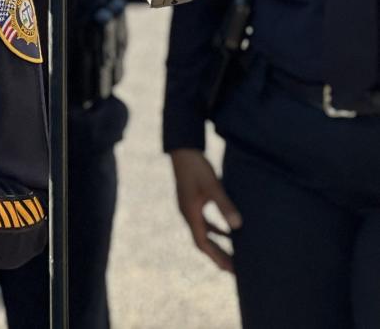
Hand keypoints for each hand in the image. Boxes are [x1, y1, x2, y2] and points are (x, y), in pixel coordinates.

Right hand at [170, 148, 241, 272]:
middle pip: (202, 241)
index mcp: (190, 213)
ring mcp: (189, 208)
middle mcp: (187, 214)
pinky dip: (216, 231)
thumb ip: (224, 205)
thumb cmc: (197, 166)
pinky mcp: (192, 201)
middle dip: (218, 256)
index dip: (216, 257)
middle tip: (234, 270)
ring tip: (233, 256)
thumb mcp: (213, 185)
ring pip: (203, 233)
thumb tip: (237, 226)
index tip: (230, 269)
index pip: (202, 242)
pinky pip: (204, 223)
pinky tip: (228, 232)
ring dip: (217, 245)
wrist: (182, 150)